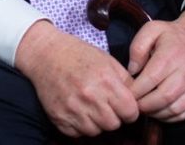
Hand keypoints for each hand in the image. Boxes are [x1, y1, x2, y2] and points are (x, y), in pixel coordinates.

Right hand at [15, 21, 138, 137]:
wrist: (44, 53)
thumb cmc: (78, 54)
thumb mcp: (107, 60)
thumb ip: (126, 81)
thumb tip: (140, 100)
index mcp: (105, 80)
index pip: (130, 112)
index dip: (129, 109)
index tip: (122, 104)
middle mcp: (89, 96)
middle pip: (114, 124)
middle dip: (112, 116)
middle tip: (104, 104)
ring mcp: (72, 108)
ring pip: (96, 131)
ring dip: (96, 121)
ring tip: (88, 105)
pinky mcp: (58, 117)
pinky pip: (78, 133)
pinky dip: (79, 124)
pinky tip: (76, 109)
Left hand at [128, 11, 184, 121]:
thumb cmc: (173, 33)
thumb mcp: (151, 29)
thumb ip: (137, 48)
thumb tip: (132, 71)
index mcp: (170, 55)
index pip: (150, 80)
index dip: (135, 90)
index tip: (125, 93)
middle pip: (162, 97)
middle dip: (143, 105)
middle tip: (132, 104)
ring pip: (174, 108)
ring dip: (155, 113)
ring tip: (143, 109)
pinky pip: (184, 113)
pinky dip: (169, 117)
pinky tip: (157, 112)